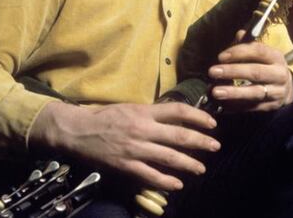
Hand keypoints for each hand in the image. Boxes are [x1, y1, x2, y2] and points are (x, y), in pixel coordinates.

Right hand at [30, 101, 220, 190]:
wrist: (77, 130)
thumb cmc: (104, 116)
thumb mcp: (130, 107)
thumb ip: (151, 113)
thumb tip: (175, 117)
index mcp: (144, 112)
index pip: (178, 111)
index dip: (198, 117)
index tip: (212, 123)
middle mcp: (142, 129)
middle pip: (179, 136)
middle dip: (201, 142)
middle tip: (215, 146)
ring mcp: (135, 149)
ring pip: (169, 158)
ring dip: (189, 163)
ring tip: (201, 168)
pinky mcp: (126, 166)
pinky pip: (150, 176)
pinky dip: (166, 181)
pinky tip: (177, 184)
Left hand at [207, 31, 292, 111]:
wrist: (285, 89)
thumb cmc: (267, 67)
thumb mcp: (262, 55)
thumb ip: (248, 45)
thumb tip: (239, 34)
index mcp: (276, 57)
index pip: (259, 51)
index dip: (239, 53)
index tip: (220, 56)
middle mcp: (280, 74)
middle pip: (256, 72)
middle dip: (233, 72)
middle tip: (212, 72)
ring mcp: (277, 92)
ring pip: (254, 92)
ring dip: (233, 92)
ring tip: (216, 92)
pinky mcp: (272, 107)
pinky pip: (252, 107)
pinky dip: (237, 106)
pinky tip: (223, 105)